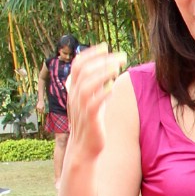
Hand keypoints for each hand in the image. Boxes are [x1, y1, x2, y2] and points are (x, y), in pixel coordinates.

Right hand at [65, 44, 126, 161]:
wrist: (84, 149)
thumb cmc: (91, 123)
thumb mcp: (91, 101)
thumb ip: (96, 87)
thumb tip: (109, 71)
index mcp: (74, 90)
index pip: (77, 65)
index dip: (90, 53)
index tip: (105, 46)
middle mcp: (75, 96)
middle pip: (83, 71)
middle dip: (101, 60)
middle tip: (120, 56)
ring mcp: (81, 108)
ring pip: (87, 84)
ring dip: (102, 74)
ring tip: (117, 68)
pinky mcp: (90, 119)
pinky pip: (93, 103)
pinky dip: (102, 93)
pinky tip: (113, 87)